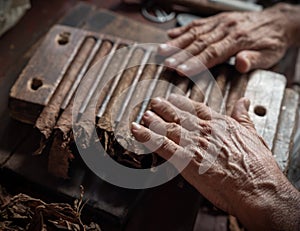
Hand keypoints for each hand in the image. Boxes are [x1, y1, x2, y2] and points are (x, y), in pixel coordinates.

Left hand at [131, 94, 299, 229]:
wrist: (256, 187)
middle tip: (154, 101)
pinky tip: (137, 131)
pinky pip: (162, 146)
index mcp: (219, 123)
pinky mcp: (185, 160)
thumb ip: (243, 116)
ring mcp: (193, 144)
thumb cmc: (257, 165)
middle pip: (179, 115)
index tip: (173, 98)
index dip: (182, 102)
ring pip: (168, 128)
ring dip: (154, 121)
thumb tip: (244, 102)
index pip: (196, 108)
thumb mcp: (252, 133)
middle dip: (165, 108)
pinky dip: (147, 137)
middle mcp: (204, 130)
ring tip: (144, 114)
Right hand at [159, 3, 298, 74]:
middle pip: (199, 43)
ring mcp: (220, 22)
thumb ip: (254, 59)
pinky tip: (171, 34)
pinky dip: (183, 29)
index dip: (195, 63)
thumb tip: (241, 63)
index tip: (180, 70)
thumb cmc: (272, 41)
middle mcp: (226, 28)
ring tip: (162, 50)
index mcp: (238, 39)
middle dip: (181, 54)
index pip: (212, 53)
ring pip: (195, 32)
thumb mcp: (270, 55)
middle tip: (166, 63)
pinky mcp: (217, 19)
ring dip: (177, 42)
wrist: (277, 21)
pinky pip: (198, 23)